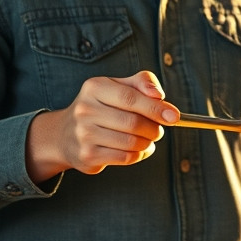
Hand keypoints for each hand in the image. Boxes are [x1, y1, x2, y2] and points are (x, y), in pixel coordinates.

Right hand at [26, 71, 180, 180]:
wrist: (65, 134)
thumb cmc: (102, 106)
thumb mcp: (118, 86)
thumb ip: (142, 82)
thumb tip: (159, 95)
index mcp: (94, 87)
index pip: (131, 98)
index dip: (156, 108)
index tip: (174, 116)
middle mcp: (85, 110)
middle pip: (133, 123)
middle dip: (154, 128)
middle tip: (158, 130)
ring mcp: (84, 134)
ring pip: (132, 143)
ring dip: (148, 143)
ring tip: (148, 139)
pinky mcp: (87, 156)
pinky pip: (126, 158)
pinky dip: (140, 154)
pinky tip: (138, 149)